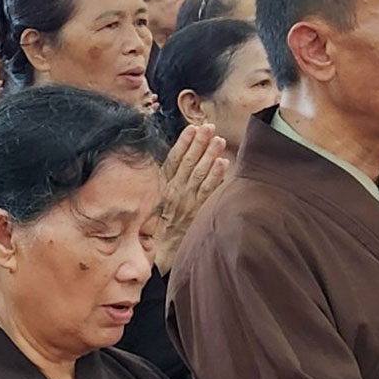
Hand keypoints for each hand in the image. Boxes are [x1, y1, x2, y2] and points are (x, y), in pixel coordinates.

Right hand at [157, 125, 233, 265]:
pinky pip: (208, 191)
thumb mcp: (155, 200)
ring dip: (209, 155)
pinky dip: (216, 176)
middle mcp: (174, 192)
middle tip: (208, 127)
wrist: (161, 251)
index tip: (191, 128)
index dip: (183, 143)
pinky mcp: (197, 211)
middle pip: (187, 163)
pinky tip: (223, 163)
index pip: (173, 160)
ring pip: (199, 173)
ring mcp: (187, 201)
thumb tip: (175, 162)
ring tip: (218, 139)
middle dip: (198, 143)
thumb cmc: (156, 225)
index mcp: (162, 186)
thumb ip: (164, 181)